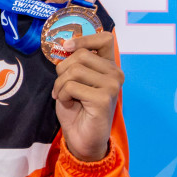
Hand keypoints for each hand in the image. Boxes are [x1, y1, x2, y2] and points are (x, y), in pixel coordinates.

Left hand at [52, 31, 122, 162]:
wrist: (82, 137)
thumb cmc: (77, 108)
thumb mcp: (73, 80)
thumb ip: (75, 63)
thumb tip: (66, 44)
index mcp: (110, 66)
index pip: (105, 38)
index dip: (83, 39)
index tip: (66, 47)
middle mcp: (115, 73)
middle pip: (81, 55)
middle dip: (62, 70)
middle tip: (62, 87)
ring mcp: (112, 85)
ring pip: (74, 70)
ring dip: (60, 85)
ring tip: (65, 97)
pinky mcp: (104, 98)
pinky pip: (71, 86)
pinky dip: (62, 95)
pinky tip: (70, 104)